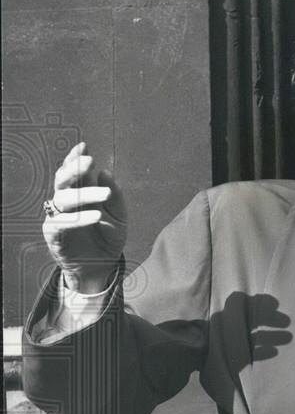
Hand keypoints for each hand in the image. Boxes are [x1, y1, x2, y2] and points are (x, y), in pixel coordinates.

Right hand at [42, 142, 126, 292]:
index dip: (75, 158)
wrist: (102, 267)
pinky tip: (96, 217)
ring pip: (64, 199)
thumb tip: (105, 172)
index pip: (74, 172)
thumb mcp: (120, 217)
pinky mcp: (54, 235)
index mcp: (81, 193)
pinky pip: (62, 224)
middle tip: (89, 161)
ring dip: (84, 194)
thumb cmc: (109, 238)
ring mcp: (58, 217)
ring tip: (104, 195)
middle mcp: (67, 202)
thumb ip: (115, 196)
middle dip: (74, 169)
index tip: (84, 146)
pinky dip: (79, 219)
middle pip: (63, 180)